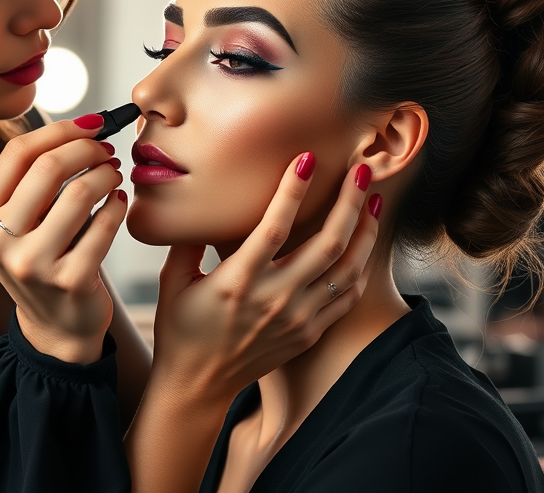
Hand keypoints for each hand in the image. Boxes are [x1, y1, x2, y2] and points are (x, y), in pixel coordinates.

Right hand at [0, 114, 127, 363]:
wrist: (56, 328)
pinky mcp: (70, 281)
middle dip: (86, 148)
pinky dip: (117, 206)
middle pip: (47, 167)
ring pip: (79, 193)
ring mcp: (33, 264)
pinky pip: (104, 225)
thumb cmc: (41, 261)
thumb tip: (76, 127)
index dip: (59, 130)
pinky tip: (118, 204)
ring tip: (113, 175)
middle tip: (106, 150)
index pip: (16, 153)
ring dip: (106, 174)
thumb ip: (30, 180)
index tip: (89, 124)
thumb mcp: (16, 224)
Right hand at [150, 153, 379, 401]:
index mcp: (237, 281)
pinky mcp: (309, 333)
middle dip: (348, 200)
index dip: (293, 191)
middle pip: (327, 243)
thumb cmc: (181, 328)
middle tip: (361, 168)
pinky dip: (360, 266)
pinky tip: (361, 243)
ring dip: (364, 230)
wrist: (198, 384)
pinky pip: (346, 296)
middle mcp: (274, 299)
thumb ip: (186, 241)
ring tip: (371, 199)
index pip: (274, 228)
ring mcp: (297, 319)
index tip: (306, 158)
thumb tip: (197, 202)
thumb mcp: (172, 282)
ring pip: (347, 269)